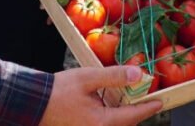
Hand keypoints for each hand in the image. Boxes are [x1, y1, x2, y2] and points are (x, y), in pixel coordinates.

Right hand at [40, 66, 160, 125]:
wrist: (35, 102)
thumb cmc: (59, 90)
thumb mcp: (88, 78)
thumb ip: (114, 76)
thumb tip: (138, 74)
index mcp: (101, 122)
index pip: (132, 116)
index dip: (148, 108)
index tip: (160, 102)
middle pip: (125, 124)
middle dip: (137, 113)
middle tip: (148, 100)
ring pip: (115, 125)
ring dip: (125, 115)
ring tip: (131, 101)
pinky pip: (105, 125)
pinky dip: (112, 116)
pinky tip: (111, 104)